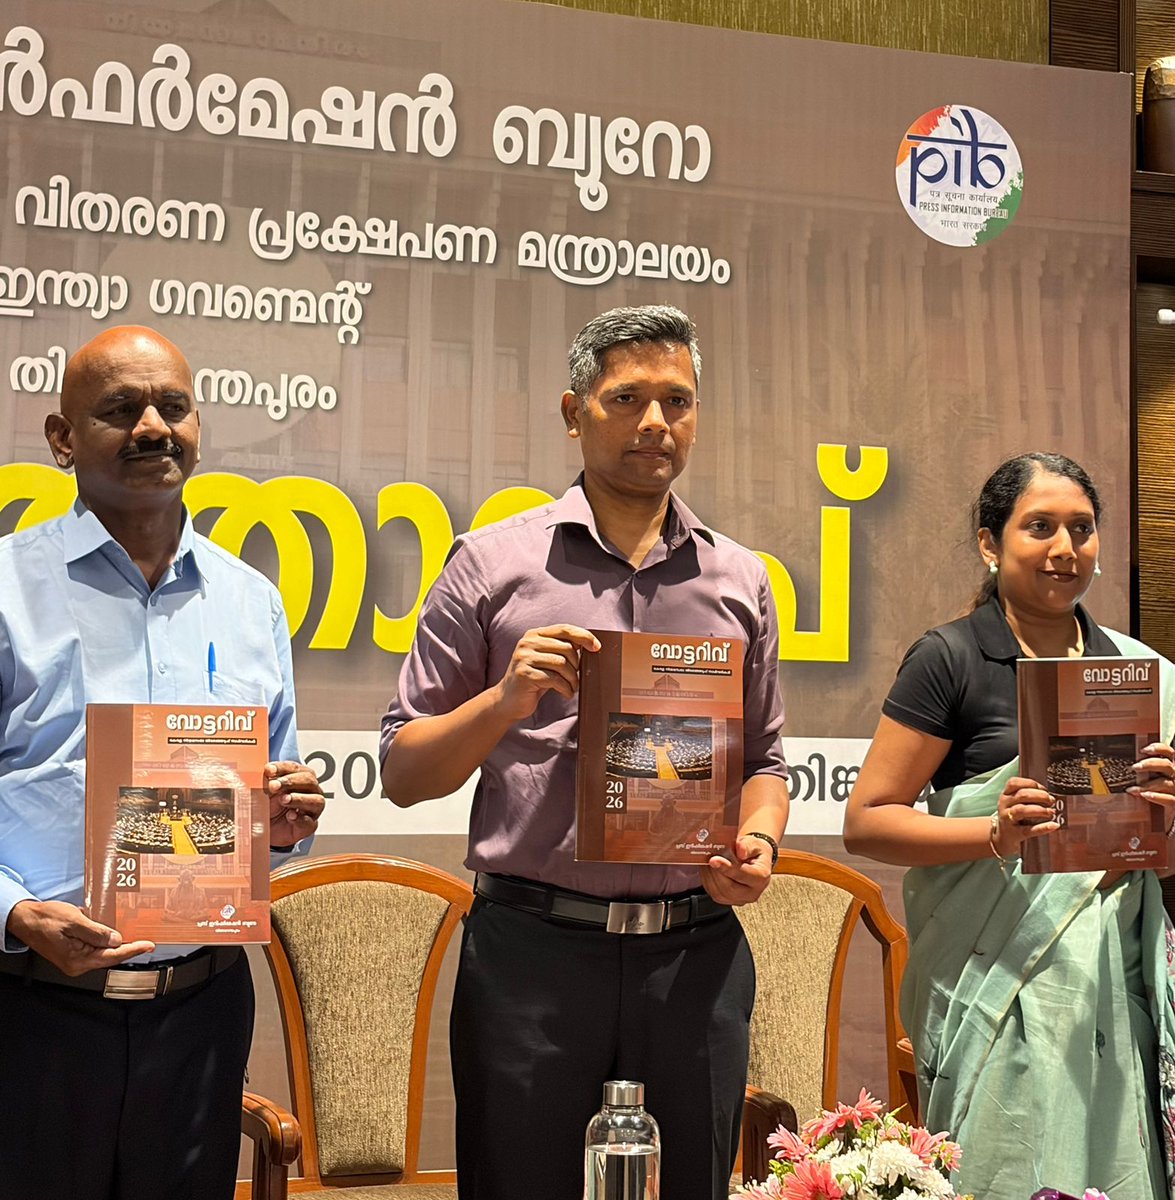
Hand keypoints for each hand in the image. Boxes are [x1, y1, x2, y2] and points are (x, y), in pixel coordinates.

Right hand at [5, 900, 154, 975]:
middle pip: (110, 957)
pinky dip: (106, 942)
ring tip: (136, 935)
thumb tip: (116, 940)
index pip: (112, 957)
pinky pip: (95, 949)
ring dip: (118, 944)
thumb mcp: (73, 921)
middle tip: (147, 940)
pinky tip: (116, 934)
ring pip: (103, 953)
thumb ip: (96, 932)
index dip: (132, 950)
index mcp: (77, 960)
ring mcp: (75, 960)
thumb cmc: (45, 919)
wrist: (26, 919)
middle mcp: (77, 965)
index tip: (148, 945)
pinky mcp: (74, 953)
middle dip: (128, 948)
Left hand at [267, 760, 325, 846]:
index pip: (295, 768)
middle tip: (273, 785)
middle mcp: (308, 792)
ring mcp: (311, 810)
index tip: (268, 770)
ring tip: (284, 800)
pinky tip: (290, 816)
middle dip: (290, 781)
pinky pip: (310, 822)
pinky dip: (301, 819)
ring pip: (316, 800)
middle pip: (309, 781)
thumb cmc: (264, 809)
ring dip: (299, 798)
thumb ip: (263, 782)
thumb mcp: (260, 793)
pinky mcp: (308, 827)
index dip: (282, 767)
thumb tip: (259, 772)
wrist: (260, 832)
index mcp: (297, 779)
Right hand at [491, 625, 600, 721]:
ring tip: (572, 687)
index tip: (596, 647)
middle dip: (577, 665)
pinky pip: (554, 679)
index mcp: (534, 635)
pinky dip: (565, 688)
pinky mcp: (524, 675)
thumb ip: (561, 649)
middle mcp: (527, 643)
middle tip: (577, 678)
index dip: (584, 636)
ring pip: (562, 664)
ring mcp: (524, 658)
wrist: (508, 700)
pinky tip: (566, 693)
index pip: (564, 629)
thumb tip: (590, 644)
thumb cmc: (533, 679)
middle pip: (566, 647)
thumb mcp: (546, 660)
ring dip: (573, 679)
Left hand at [699, 836, 773, 905]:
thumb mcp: (754, 843)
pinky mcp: (728, 901)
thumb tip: (740, 850)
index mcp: (761, 878)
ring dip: (708, 875)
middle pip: (728, 888)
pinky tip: (707, 868)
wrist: (755, 861)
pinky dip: (706, 879)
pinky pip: (713, 893)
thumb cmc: (755, 852)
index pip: (742, 875)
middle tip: (708, 856)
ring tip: (707, 860)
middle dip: (715, 871)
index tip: (713, 860)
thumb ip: (747, 845)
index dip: (727, 868)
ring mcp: (740, 899)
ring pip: (718, 892)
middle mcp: (752, 893)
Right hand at [993, 776, 1058, 856]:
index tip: (1044, 789)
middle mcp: (1004, 805)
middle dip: (1040, 796)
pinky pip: (1029, 830)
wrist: (1003, 836)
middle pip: (1022, 795)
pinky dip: (1043, 827)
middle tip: (1051, 801)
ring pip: (1022, 810)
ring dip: (1040, 810)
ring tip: (1051, 812)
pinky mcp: (1015, 833)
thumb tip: (1049, 795)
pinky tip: (1053, 825)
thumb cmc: (1014, 815)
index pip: (1014, 783)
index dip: (1031, 784)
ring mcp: (1008, 819)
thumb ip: (1028, 796)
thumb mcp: (1014, 802)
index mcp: (1005, 795)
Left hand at [1128, 743, 1174, 817]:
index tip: (1143, 750)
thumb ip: (1146, 770)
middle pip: (1167, 765)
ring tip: (1132, 789)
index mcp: (1171, 768)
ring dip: (1147, 785)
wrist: (1168, 816)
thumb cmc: (1157, 793)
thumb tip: (1126, 764)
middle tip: (1135, 767)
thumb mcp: (1153, 778)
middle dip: (1150, 764)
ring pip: (1165, 783)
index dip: (1158, 748)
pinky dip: (1156, 797)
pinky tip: (1144, 795)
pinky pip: (1169, 799)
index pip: (1169, 752)